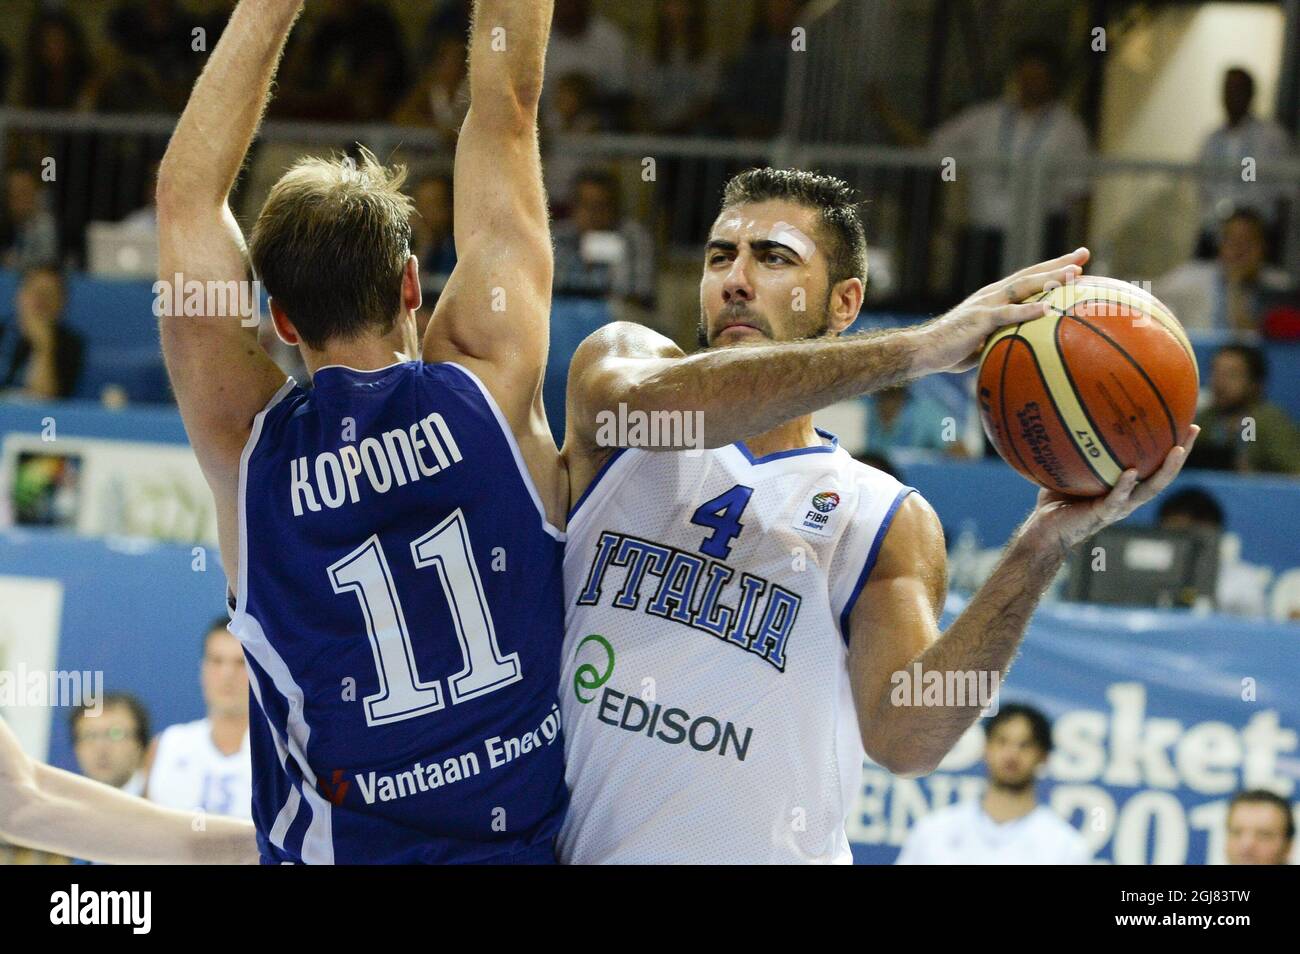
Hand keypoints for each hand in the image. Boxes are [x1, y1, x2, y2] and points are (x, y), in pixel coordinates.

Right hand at [910, 247, 1090, 375]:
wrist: (923, 351)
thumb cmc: (950, 351)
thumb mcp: (983, 344)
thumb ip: (1001, 340)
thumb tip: (1021, 352)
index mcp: (993, 299)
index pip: (1027, 279)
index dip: (1051, 269)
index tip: (1077, 262)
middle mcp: (991, 295)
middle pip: (1030, 274)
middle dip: (1059, 263)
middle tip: (1084, 253)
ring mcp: (986, 304)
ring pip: (1023, 286)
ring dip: (1050, 278)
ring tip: (1074, 272)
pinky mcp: (980, 319)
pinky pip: (1008, 313)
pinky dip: (1029, 310)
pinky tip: (1048, 308)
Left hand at [1020, 425, 1199, 555]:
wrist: (1044, 530)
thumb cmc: (1056, 499)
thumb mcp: (1069, 468)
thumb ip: (1077, 448)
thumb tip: (1073, 413)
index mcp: (1125, 487)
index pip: (1154, 464)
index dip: (1171, 446)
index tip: (1186, 422)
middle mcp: (1128, 497)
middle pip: (1163, 474)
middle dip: (1182, 453)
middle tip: (1193, 430)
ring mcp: (1118, 507)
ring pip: (1150, 489)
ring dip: (1166, 470)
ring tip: (1178, 449)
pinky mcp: (1102, 514)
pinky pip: (1117, 499)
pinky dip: (1124, 486)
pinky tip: (1130, 472)